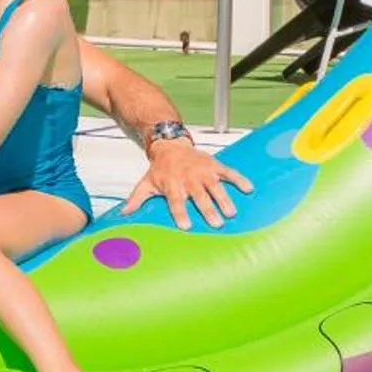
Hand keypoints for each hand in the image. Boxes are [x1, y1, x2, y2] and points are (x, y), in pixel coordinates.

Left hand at [122, 137, 252, 230]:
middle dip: (207, 210)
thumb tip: (123, 215)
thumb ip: (136, 200)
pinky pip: (229, 172)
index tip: (186, 227)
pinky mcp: (214, 165)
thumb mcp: (146, 183)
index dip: (180, 214)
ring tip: (231, 213)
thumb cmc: (159, 169)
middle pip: (199, 196)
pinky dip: (239, 179)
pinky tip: (249, 189)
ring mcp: (203, 172)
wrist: (170, 145)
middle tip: (216, 224)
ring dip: (224, 199)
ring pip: (215, 186)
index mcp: (172, 185)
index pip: (176, 202)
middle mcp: (188, 179)